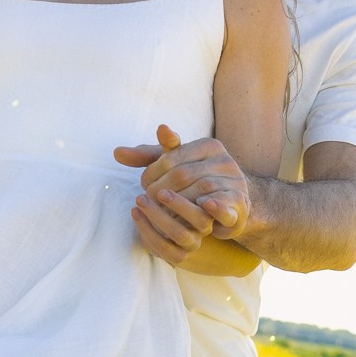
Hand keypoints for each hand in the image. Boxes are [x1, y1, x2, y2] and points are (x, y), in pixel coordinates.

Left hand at [114, 125, 250, 233]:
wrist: (232, 201)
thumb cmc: (195, 179)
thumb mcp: (173, 164)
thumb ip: (147, 157)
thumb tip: (116, 152)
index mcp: (209, 145)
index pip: (173, 156)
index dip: (153, 171)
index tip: (142, 184)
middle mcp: (224, 160)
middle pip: (184, 173)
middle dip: (160, 189)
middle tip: (145, 200)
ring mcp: (233, 181)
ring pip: (200, 190)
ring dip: (178, 204)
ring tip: (159, 211)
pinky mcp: (238, 203)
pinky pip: (225, 205)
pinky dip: (212, 207)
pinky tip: (200, 208)